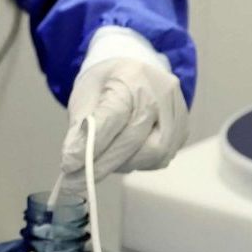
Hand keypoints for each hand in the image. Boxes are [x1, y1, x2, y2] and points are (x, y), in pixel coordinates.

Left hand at [62, 45, 187, 186]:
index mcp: (132, 75)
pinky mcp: (183, 129)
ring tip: (99, 162)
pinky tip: (121, 157)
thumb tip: (71, 162)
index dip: (91, 145)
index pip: (112, 116)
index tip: (69, 166)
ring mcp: (177, 111)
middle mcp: (161, 92)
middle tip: (76, 181)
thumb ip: (79, 129)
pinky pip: (161, 157)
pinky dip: (137, 162)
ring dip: (121, 164)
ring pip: (152, 153)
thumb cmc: (106, 84)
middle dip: (102, 164)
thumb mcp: (85, 98)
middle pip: (134, 138)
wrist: (135, 70)